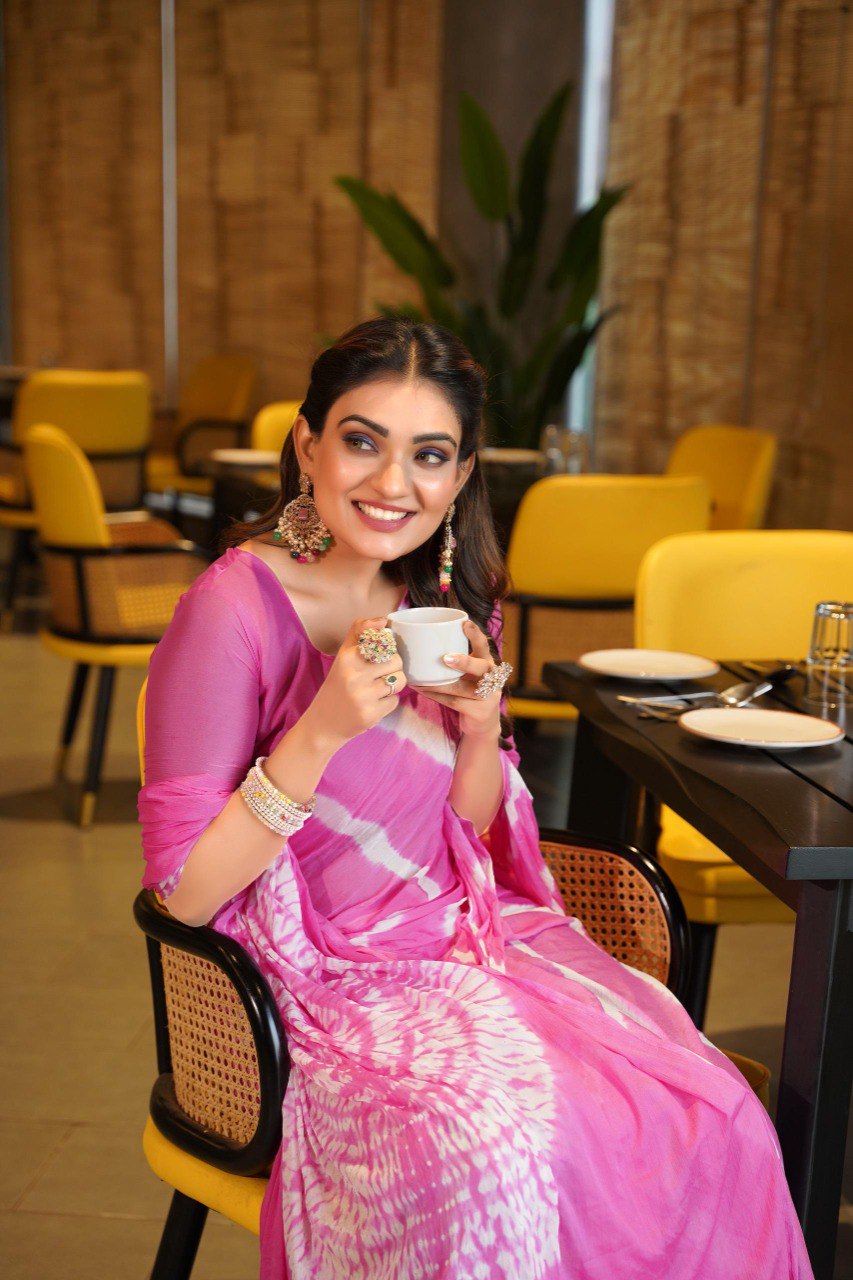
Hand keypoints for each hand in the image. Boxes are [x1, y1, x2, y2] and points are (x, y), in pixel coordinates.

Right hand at [303, 616, 406, 747]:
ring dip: (393, 685)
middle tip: (377, 675)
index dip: (386, 648)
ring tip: (377, 689)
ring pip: (399, 680)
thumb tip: (383, 619)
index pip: (384, 642)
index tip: (377, 656)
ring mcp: (362, 696)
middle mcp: (354, 675)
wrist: (323, 722)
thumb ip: (360, 632)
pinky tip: (373, 703)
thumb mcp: (343, 655)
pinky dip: (388, 702)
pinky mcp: (371, 714)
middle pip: (397, 661)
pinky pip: (395, 700)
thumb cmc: (338, 684)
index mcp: (347, 657)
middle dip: (392, 668)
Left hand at [413, 619, 502, 738]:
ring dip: (439, 684)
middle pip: (480, 667)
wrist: (483, 723)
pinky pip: (454, 702)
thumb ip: (455, 660)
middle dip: (464, 662)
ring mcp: (489, 696)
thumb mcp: (469, 674)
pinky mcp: (479, 712)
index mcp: (488, 664)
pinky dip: (436, 696)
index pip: (484, 646)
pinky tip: (422, 690)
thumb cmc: (469, 692)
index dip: (475, 634)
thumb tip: (420, 640)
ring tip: (420, 680)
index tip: (464, 623)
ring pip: (462, 688)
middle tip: (445, 658)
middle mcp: (493, 678)